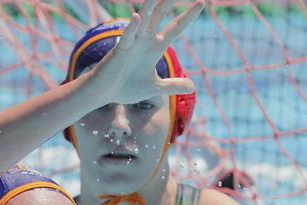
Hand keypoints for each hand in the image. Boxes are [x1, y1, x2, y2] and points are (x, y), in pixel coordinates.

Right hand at [87, 0, 203, 103]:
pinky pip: (127, 38)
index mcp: (155, 48)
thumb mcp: (155, 88)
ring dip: (150, 6)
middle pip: (159, 16)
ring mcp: (132, 44)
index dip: (187, 17)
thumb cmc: (127, 87)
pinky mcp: (120, 51)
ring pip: (143, 20)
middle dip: (169, 2)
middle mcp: (145, 41)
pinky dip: (132, 28)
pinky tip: (138, 17)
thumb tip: (192, 87)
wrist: (105, 93)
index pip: (175, 29)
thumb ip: (173, 85)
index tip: (201, 3)